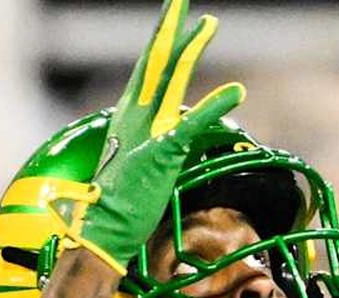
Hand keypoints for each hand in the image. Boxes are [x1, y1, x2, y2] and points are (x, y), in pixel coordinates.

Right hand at [52, 0, 245, 273]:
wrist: (101, 233)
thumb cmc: (117, 207)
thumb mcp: (139, 169)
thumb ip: (156, 150)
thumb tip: (172, 144)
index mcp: (127, 119)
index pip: (146, 72)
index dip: (161, 44)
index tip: (173, 19)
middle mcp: (134, 118)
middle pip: (155, 63)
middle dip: (170, 29)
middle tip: (183, 1)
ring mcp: (147, 133)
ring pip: (171, 79)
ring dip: (191, 49)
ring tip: (210, 23)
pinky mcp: (163, 153)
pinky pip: (194, 123)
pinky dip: (216, 105)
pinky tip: (238, 90)